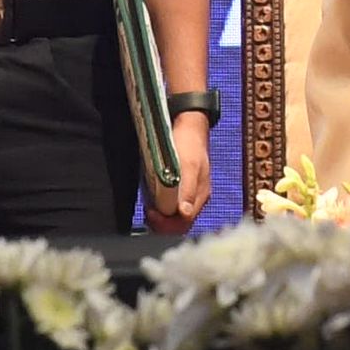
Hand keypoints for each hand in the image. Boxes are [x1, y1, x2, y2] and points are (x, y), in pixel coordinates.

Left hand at [147, 112, 213, 233]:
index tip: (151, 213)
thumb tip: (186, 213)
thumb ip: (188, 190)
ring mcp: (188, 193)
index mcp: (200, 195)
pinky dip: (161, 208)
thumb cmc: (188, 142)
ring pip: (174, 216)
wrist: (189, 125)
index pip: (185, 222)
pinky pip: (171, 205)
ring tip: (149, 209)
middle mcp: (196, 198)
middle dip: (162, 223)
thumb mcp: (188, 165)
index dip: (167, 223)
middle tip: (148, 213)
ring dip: (160, 217)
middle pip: (180, 223)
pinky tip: (153, 201)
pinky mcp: (181, 187)